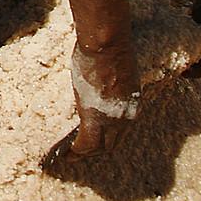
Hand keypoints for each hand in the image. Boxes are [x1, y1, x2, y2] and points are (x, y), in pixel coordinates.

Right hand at [62, 39, 139, 156]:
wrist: (107, 44)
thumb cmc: (112, 47)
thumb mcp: (118, 70)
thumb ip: (111, 82)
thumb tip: (99, 79)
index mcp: (133, 102)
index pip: (122, 128)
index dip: (109, 135)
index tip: (98, 137)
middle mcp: (126, 116)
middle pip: (113, 142)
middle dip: (98, 149)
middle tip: (82, 151)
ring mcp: (112, 119)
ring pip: (100, 147)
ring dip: (86, 153)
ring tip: (72, 156)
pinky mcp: (94, 118)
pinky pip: (86, 144)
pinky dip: (77, 152)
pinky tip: (67, 154)